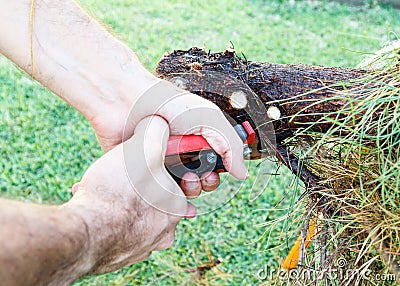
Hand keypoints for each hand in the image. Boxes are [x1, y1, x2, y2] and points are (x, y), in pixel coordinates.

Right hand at [64, 116, 193, 272]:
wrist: (84, 232)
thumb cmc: (118, 191)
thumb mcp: (143, 148)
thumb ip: (157, 131)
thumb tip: (160, 123)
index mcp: (175, 207)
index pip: (177, 183)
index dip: (160, 168)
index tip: (144, 163)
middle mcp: (163, 233)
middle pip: (152, 200)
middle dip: (136, 185)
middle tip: (118, 176)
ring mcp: (140, 248)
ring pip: (132, 215)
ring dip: (117, 200)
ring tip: (99, 186)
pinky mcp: (117, 257)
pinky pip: (114, 229)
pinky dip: (105, 215)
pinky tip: (89, 202)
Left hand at [89, 80, 246, 194]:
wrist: (126, 100)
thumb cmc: (167, 103)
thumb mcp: (208, 118)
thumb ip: (230, 144)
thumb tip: (242, 174)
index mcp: (196, 141)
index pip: (212, 166)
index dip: (216, 174)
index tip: (214, 173)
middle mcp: (179, 154)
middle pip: (197, 180)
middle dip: (203, 184)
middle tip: (199, 178)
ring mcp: (160, 164)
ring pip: (178, 190)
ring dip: (186, 191)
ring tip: (183, 180)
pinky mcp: (142, 172)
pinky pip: (155, 193)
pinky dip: (163, 200)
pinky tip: (168, 201)